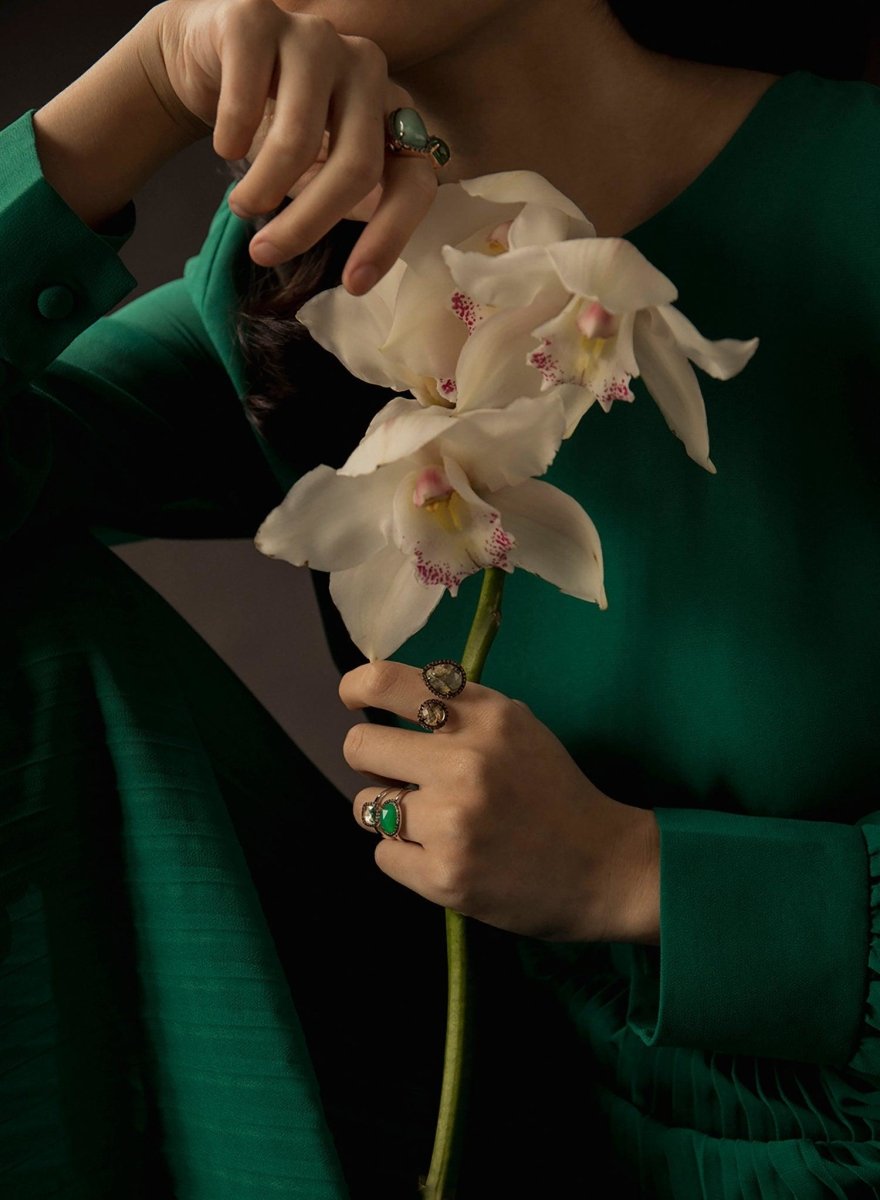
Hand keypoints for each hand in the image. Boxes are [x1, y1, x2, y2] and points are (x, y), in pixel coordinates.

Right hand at [151, 0, 439, 290]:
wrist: (209, 58)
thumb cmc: (274, 125)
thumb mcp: (320, 171)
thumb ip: (349, 203)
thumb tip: (359, 273)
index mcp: (392, 113)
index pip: (414, 180)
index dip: (389, 236)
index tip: (352, 285)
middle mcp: (366, 70)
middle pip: (357, 166)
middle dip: (308, 224)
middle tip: (265, 253)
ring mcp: (316, 37)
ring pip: (301, 138)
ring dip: (262, 188)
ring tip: (241, 207)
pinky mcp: (258, 18)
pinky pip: (247, 96)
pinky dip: (233, 138)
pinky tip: (226, 149)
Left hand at [339, 661, 660, 943]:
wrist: (603, 868)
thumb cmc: (554, 792)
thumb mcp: (518, 728)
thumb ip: (461, 710)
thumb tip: (385, 697)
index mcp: (486, 717)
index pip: (388, 683)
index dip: (358, 688)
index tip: (353, 697)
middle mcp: (465, 762)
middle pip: (360, 747)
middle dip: (370, 761)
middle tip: (396, 774)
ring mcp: (451, 822)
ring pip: (366, 806)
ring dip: (389, 814)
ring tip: (431, 821)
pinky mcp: (443, 876)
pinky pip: (384, 855)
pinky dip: (407, 857)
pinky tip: (444, 855)